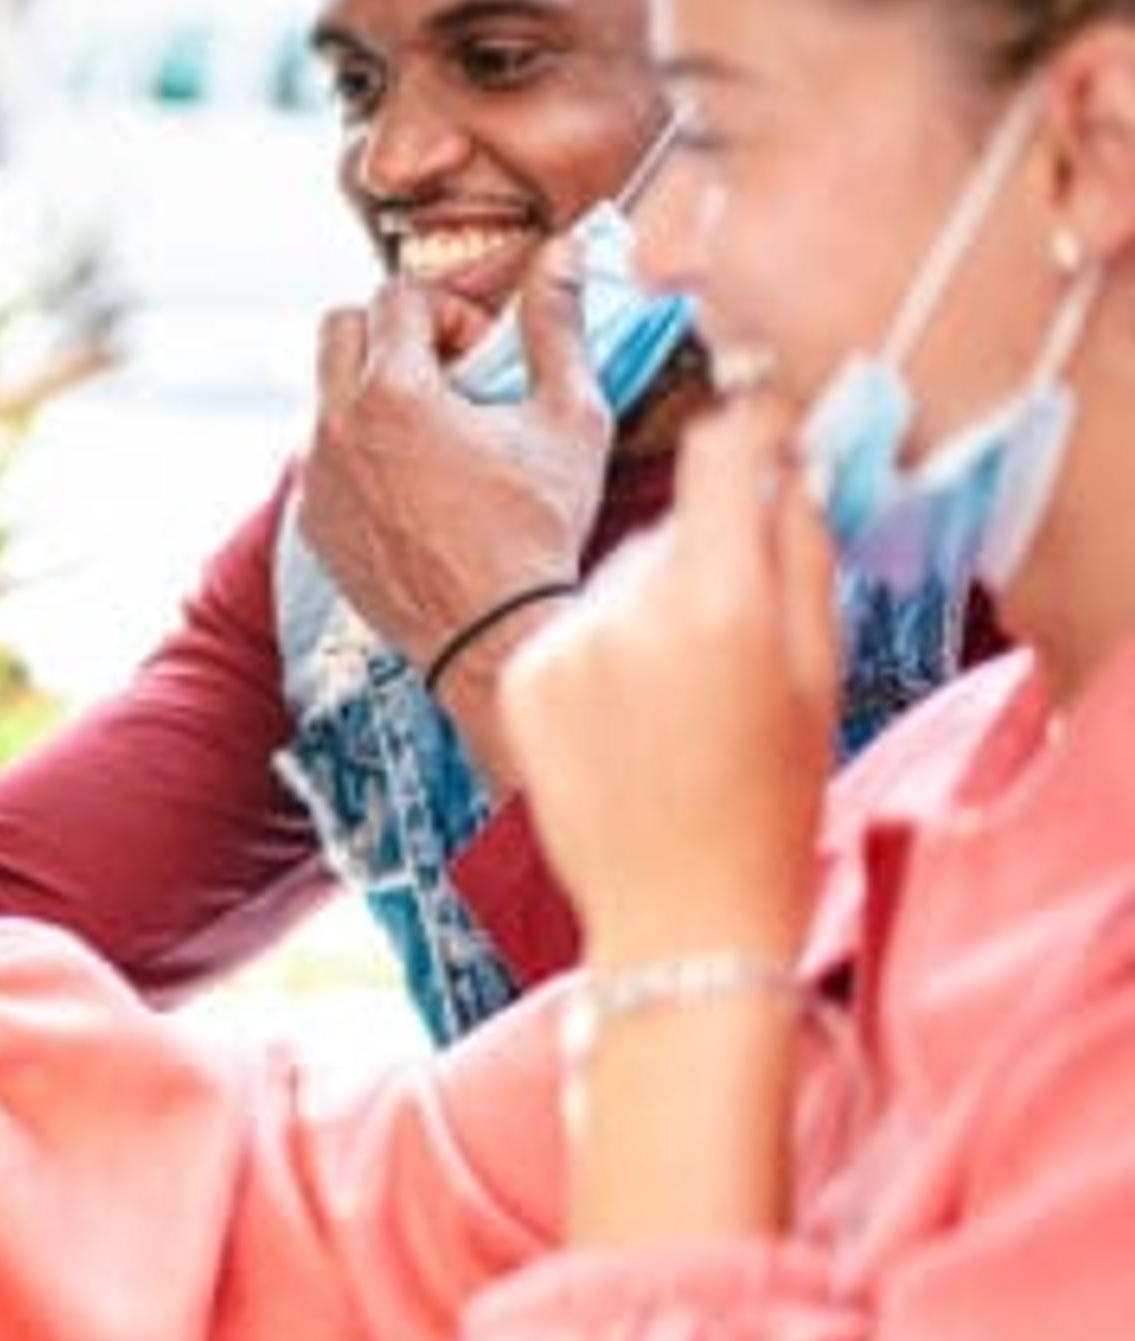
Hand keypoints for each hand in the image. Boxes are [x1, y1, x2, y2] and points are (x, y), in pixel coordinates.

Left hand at [294, 243, 611, 670]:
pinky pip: (322, 460)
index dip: (448, 310)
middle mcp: (335, 430)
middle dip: (392, 333)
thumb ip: (558, 324)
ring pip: (327, 396)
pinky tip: (419, 489)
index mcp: (392, 394)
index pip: (395, 295)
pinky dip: (362, 454)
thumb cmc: (539, 528)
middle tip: (450, 377)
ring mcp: (316, 480)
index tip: (484, 355)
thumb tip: (563, 252)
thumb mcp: (567, 417)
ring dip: (376, 394)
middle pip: (339, 328)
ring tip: (440, 436)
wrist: (495, 636)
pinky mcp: (312, 523)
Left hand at [501, 397, 833, 965]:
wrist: (680, 912)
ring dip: (650, 608)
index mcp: (722, 605)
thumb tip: (791, 470)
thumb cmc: (771, 802)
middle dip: (706, 557)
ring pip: (619, 579)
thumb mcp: (819, 673)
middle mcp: (630, 612)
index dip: (751, 429)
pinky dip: (601, 652)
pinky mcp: (522, 676)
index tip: (768, 427)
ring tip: (679, 701)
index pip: (722, 455)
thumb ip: (804, 557)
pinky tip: (629, 720)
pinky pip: (573, 627)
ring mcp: (564, 644)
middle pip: (672, 528)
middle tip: (736, 642)